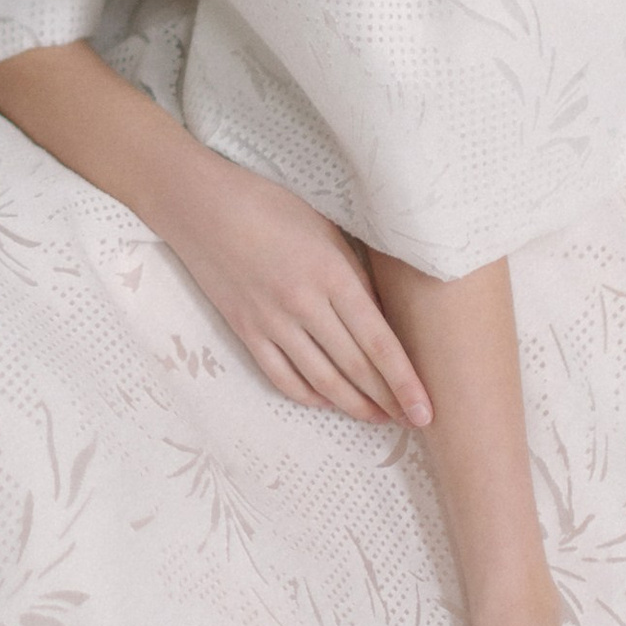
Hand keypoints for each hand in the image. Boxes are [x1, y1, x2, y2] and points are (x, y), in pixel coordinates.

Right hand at [163, 149, 431, 426]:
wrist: (200, 204)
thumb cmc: (269, 204)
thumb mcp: (325, 229)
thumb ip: (354, 274)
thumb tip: (382, 318)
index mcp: (331, 274)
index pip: (378, 343)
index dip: (405, 382)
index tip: (425, 411)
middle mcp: (303, 304)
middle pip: (355, 367)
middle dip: (388, 400)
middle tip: (412, 422)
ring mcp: (271, 322)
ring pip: (321, 381)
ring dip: (353, 405)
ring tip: (377, 417)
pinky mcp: (245, 330)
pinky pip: (281, 376)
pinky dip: (307, 396)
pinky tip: (326, 402)